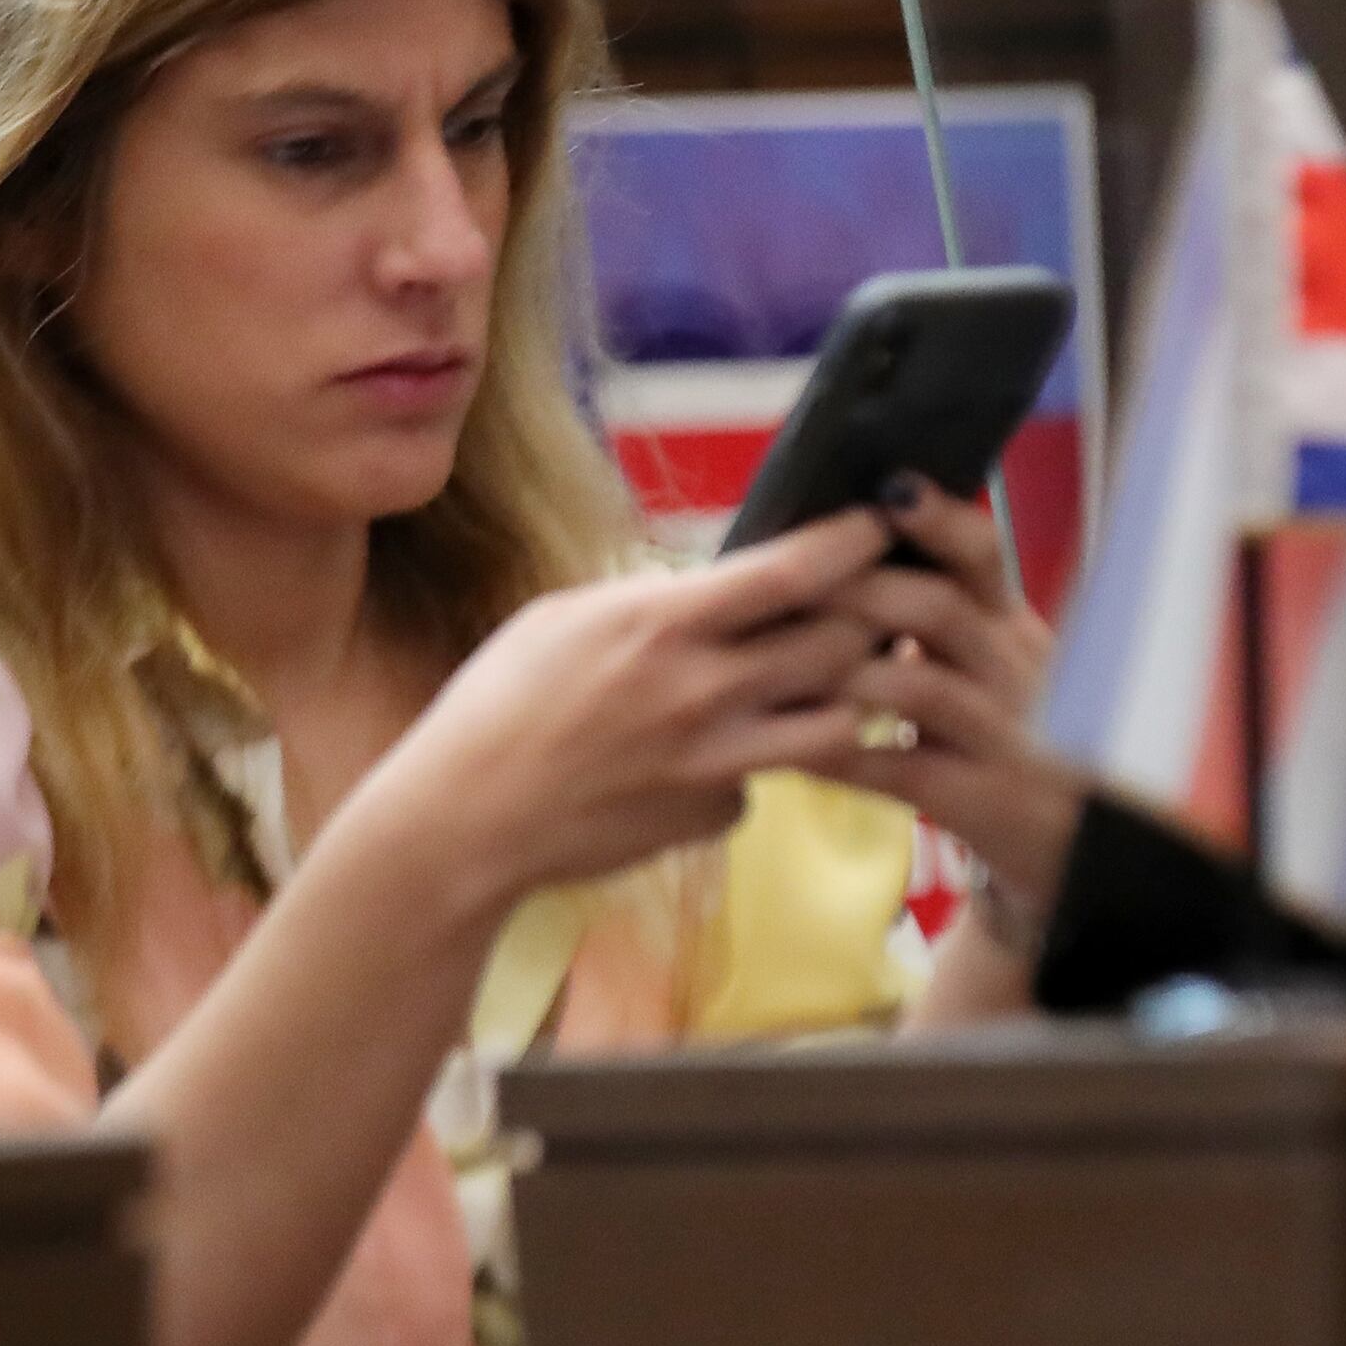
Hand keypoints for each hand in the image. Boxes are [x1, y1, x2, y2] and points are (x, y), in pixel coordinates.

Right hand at [336, 512, 895, 914]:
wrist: (465, 820)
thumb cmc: (498, 703)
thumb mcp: (566, 617)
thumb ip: (654, 602)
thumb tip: (719, 589)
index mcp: (661, 622)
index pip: (795, 569)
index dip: (854, 541)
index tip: (880, 525)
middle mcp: (702, 692)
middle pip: (842, 642)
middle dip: (874, 615)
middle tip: (881, 602)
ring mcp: (716, 764)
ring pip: (841, 722)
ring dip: (846, 695)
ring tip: (831, 678)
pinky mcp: (714, 817)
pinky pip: (769, 781)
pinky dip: (763, 764)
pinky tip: (728, 754)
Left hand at [821, 477, 1086, 922]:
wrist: (1085, 842)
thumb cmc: (1017, 739)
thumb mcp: (1000, 666)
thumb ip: (944, 615)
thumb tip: (852, 551)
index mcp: (1012, 627)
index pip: (984, 554)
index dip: (939, 518)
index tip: (888, 486)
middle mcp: (1015, 670)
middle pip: (939, 610)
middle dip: (859, 587)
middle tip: (785, 575)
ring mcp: (1001, 736)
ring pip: (920, 687)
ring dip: (842, 668)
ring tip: (774, 658)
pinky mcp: (978, 798)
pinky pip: (900, 771)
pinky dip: (841, 756)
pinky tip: (789, 749)